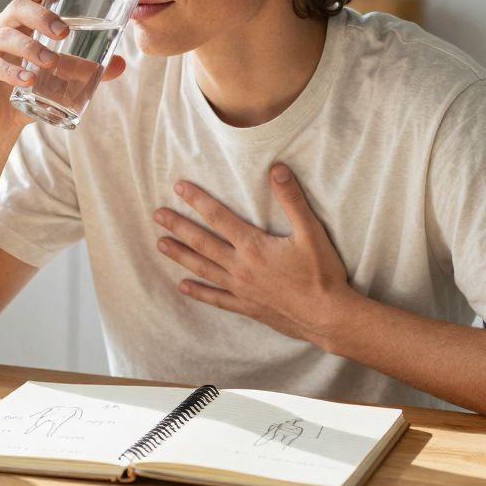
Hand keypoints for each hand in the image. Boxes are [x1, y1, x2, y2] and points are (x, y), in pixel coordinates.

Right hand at [0, 0, 125, 142]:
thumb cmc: (30, 92)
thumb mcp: (60, 80)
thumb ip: (86, 69)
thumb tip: (122, 64)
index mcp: (21, 23)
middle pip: (15, 8)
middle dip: (40, 15)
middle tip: (63, 32)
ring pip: (2, 36)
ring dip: (29, 47)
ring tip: (50, 62)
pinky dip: (9, 71)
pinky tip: (27, 80)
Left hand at [152, 164, 356, 345]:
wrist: (328, 317)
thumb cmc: (322, 274)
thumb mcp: (311, 233)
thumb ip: (292, 200)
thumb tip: (277, 169)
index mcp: (254, 247)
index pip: (219, 218)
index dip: (198, 201)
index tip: (178, 188)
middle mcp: (241, 268)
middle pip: (203, 243)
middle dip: (179, 226)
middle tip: (157, 215)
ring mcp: (241, 289)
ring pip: (203, 269)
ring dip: (181, 255)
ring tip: (160, 245)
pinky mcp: (247, 307)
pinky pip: (217, 299)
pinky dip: (199, 292)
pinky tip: (183, 287)